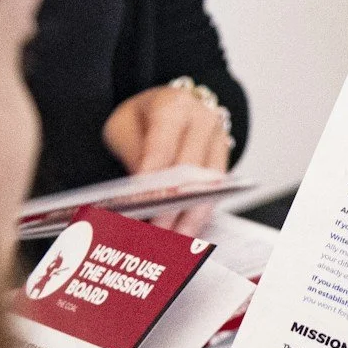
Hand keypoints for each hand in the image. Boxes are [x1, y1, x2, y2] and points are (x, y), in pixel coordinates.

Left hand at [103, 83, 231, 233]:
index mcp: (173, 106)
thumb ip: (133, 158)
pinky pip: (215, 192)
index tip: (142, 207)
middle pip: (191, 170)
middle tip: (156, 233)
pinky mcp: (224, 159)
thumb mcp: (123, 128)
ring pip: (209, 185)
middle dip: (173, 206)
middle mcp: (203, 120)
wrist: (166, 106)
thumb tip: (140, 197)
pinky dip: (199, 214)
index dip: (153, 181)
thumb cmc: (142, 118)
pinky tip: (185, 232)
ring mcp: (218, 140)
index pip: (163, 148)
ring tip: (173, 241)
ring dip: (191, 217)